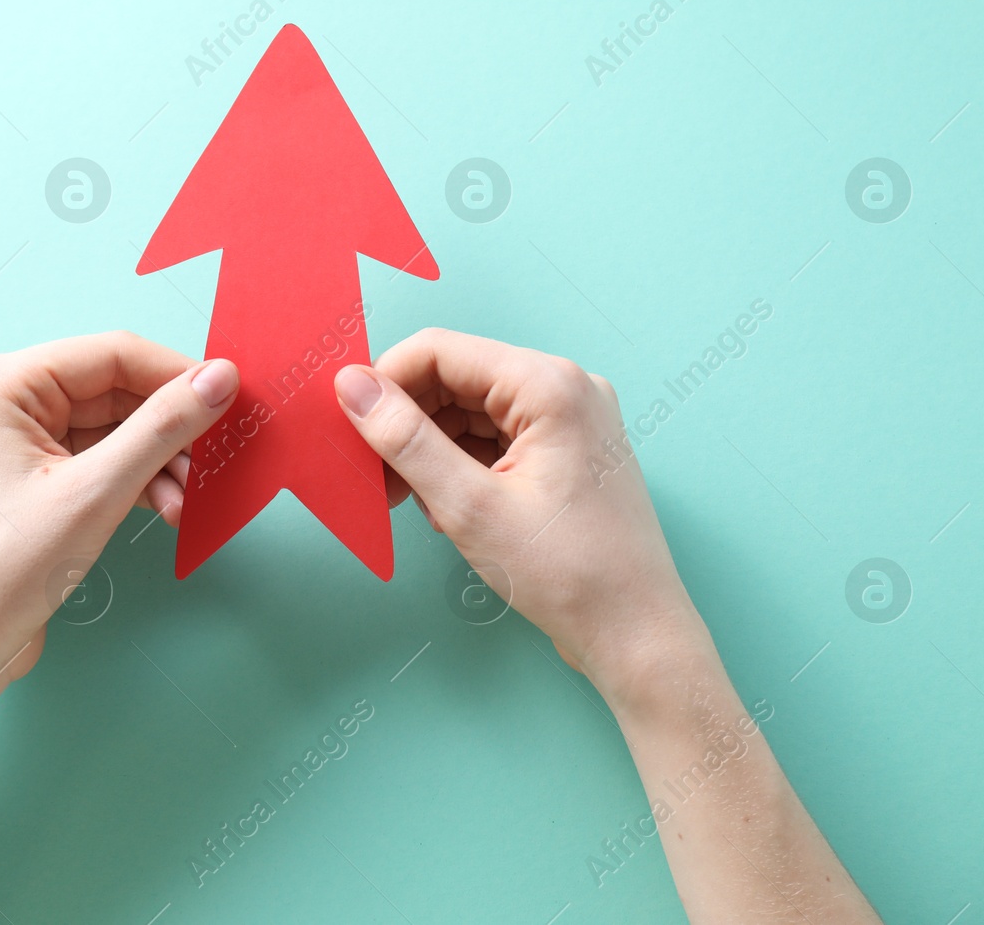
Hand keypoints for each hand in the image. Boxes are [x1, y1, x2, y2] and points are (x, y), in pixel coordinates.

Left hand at [0, 332, 238, 691]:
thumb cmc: (5, 570)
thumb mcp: (97, 492)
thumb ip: (162, 428)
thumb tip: (219, 379)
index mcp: (5, 383)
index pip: (113, 354)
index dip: (178, 374)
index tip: (233, 396)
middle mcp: (10, 399)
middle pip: (119, 389)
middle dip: (172, 428)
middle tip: (219, 457)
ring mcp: (24, 438)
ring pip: (119, 427)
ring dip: (162, 460)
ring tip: (190, 500)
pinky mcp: (40, 475)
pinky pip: (106, 458)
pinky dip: (142, 480)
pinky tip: (169, 509)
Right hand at [333, 328, 708, 706]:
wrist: (636, 633)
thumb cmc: (568, 574)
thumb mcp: (469, 506)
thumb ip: (405, 440)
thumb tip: (352, 386)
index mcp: (549, 385)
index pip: (441, 351)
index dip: (385, 381)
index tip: (346, 423)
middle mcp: (566, 388)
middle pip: (457, 378)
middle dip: (406, 421)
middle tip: (370, 473)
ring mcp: (572, 419)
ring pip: (473, 410)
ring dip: (430, 447)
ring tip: (407, 500)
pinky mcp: (569, 451)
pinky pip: (497, 436)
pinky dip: (461, 464)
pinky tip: (442, 507)